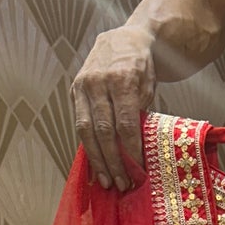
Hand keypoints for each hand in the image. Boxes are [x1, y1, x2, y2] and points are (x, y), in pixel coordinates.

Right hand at [71, 24, 156, 191]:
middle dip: (113, 161)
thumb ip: (141, 115)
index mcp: (122, 80)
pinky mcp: (74, 90)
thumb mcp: (149, 88)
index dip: (131, 151)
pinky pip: (80, 123)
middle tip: (121, 184)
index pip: (126, 124)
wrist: (124, 40)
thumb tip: (137, 153)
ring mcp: (83, 85)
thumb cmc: (142, 68)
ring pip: (87, 130)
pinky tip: (95, 165)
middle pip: (103, 130)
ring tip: (107, 181)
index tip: (138, 172)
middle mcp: (98, 82)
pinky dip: (88, 147)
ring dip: (98, 159)